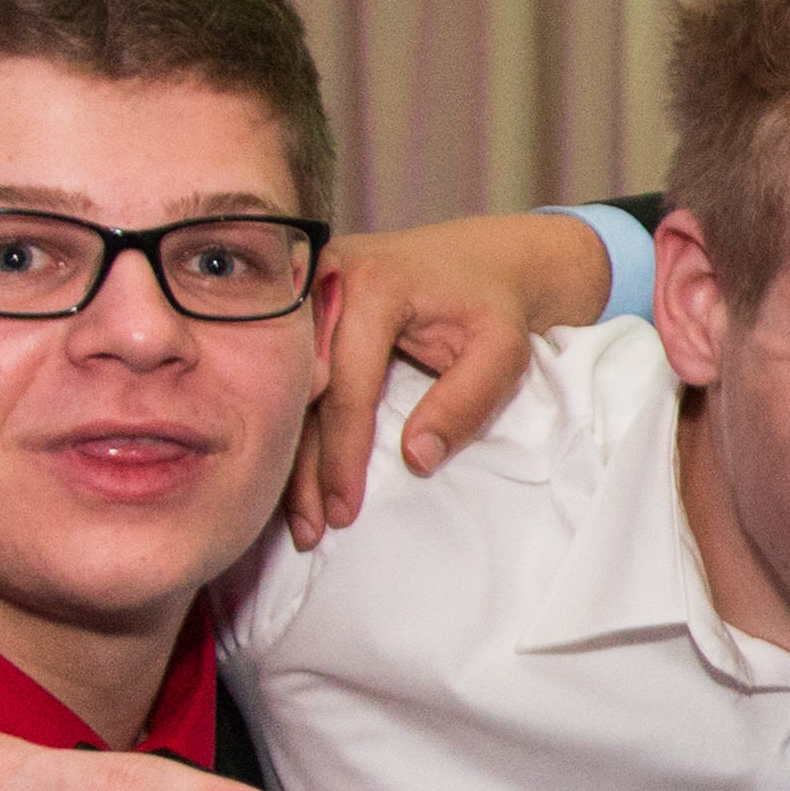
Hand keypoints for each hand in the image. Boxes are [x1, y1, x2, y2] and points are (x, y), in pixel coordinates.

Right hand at [285, 214, 615, 546]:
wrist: (486, 258)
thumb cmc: (494, 304)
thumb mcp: (502, 351)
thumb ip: (465, 401)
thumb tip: (416, 459)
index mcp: (371, 284)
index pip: (347, 385)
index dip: (344, 454)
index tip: (345, 510)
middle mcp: (323, 279)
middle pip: (302, 390)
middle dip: (303, 467)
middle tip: (313, 532)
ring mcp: (305, 289)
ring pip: (287, 388)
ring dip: (290, 457)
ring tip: (302, 520)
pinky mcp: (301, 306)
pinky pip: (289, 374)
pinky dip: (292, 428)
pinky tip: (294, 477)